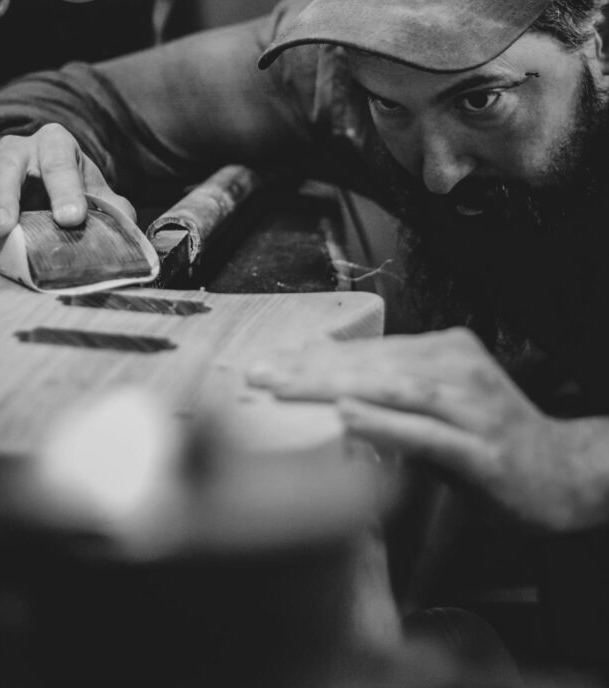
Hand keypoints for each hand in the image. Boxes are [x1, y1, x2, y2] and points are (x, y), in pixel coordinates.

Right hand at [0, 122, 135, 246]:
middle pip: (8, 165)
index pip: (60, 161)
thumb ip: (114, 210)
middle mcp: (20, 147)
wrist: (45, 182)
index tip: (71, 219)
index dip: (66, 190)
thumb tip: (127, 229)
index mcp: (57, 143)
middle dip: (5, 198)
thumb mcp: (97, 194)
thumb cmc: (74, 190)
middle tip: (7, 229)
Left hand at [248, 327, 591, 530]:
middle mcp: (457, 367)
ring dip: (332, 386)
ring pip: (391, 388)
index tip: (266, 361)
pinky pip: (425, 433)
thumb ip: (396, 397)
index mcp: (445, 351)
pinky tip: (346, 416)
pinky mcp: (482, 449)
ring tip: (283, 388)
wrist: (567, 474)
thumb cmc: (494, 443)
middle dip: (309, 367)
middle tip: (256, 372)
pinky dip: (384, 424)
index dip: (315, 355)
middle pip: (372, 362)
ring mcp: (471, 406)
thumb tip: (332, 395)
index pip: (369, 349)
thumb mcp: (443, 407)